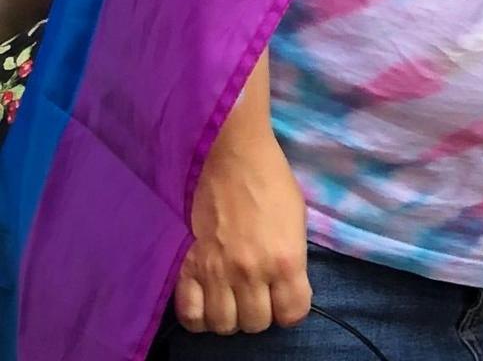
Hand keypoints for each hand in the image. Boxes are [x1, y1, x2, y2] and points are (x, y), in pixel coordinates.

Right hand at [174, 129, 309, 333]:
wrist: (228, 157)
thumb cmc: (269, 182)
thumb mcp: (296, 222)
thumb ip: (291, 261)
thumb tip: (284, 288)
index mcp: (285, 260)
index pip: (293, 314)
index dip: (290, 310)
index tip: (286, 299)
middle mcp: (251, 273)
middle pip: (256, 324)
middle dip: (259, 314)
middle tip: (256, 296)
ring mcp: (215, 273)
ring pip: (223, 325)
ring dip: (229, 317)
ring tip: (230, 300)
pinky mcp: (185, 269)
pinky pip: (190, 316)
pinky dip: (199, 317)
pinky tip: (206, 304)